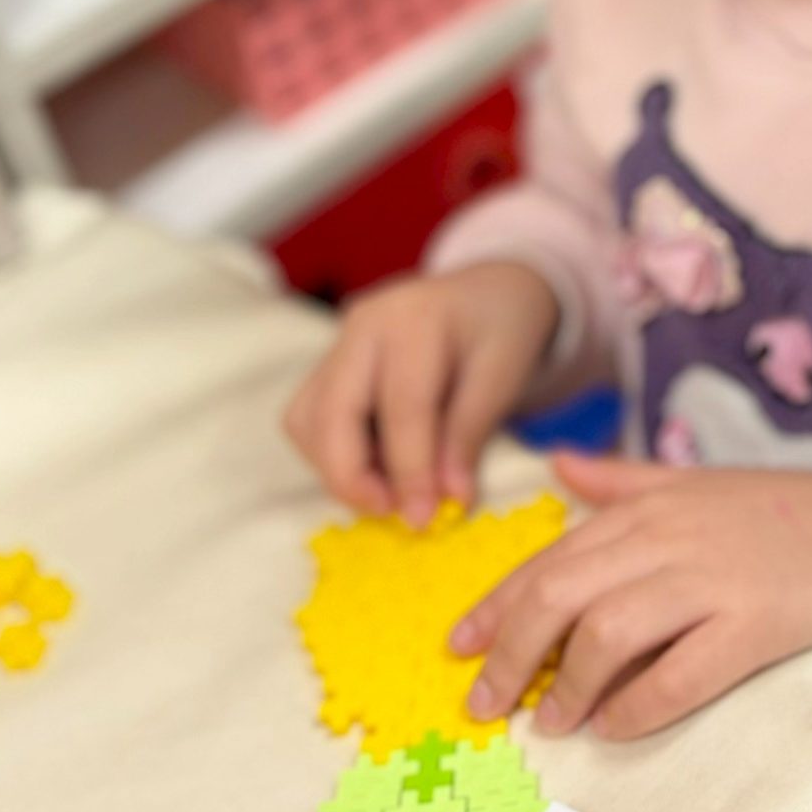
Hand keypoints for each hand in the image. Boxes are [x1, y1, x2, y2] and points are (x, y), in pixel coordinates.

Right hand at [283, 262, 558, 523]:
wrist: (486, 292)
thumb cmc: (503, 330)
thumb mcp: (505, 374)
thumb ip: (471, 432)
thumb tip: (448, 499)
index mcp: (415, 318)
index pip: (401, 407)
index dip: (410, 470)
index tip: (424, 519)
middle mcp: (363, 325)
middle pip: (332, 413)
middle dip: (353, 477)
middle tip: (395, 515)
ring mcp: (338, 342)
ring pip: (306, 419)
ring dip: (337, 468)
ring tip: (389, 492)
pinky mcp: (328, 363)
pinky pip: (309, 418)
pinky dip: (333, 454)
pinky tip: (376, 468)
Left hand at [454, 455, 811, 740]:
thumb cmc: (780, 513)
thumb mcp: (694, 483)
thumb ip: (621, 481)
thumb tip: (558, 464)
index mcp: (648, 510)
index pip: (550, 560)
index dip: (496, 607)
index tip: (459, 648)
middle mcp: (669, 540)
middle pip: (563, 597)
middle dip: (511, 654)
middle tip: (484, 703)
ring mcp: (711, 582)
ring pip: (609, 633)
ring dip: (568, 686)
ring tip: (549, 722)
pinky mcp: (754, 625)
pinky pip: (680, 673)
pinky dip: (638, 706)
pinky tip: (614, 728)